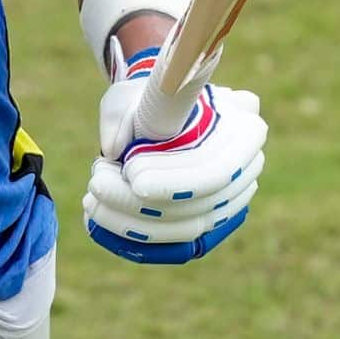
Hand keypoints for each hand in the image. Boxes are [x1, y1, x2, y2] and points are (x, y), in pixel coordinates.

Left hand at [84, 45, 268, 264]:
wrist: (158, 116)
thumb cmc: (146, 100)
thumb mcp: (131, 93)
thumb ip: (122, 116)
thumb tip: (114, 148)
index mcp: (244, 130)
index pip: (214, 169)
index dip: (173, 179)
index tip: (128, 170)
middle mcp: (247, 171)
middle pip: (200, 204)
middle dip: (141, 201)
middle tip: (96, 184)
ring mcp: (233, 203)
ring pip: (186, 228)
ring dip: (133, 222)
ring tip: (92, 201)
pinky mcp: (210, 226)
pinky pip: (177, 245)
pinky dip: (137, 239)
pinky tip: (100, 224)